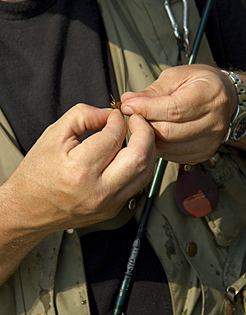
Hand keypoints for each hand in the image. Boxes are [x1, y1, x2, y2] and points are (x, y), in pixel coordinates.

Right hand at [4, 104, 155, 231]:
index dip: (118, 120)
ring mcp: (108, 204)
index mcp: (79, 169)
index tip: (114, 115)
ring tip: (138, 135)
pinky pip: (138, 184)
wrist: (29, 209)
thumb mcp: (53, 135)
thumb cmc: (38, 174)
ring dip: (147, 148)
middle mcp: (98, 191)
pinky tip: (132, 154)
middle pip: (140, 157)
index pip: (113, 137)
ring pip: (145, 172)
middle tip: (137, 121)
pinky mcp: (113, 210)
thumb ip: (83, 116)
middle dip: (144, 131)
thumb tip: (107, 113)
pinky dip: (141, 165)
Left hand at [121, 64, 236, 163]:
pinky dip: (160, 147)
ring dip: (150, 137)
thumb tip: (128, 101)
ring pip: (168, 147)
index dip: (145, 109)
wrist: (225, 97)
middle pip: (168, 132)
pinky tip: (159, 134)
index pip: (172, 109)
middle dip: (144, 125)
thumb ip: (152, 91)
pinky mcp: (203, 153)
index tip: (127, 106)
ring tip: (146, 123)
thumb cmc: (200, 83)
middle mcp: (213, 121)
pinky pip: (173, 156)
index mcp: (209, 96)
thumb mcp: (176, 77)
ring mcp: (210, 141)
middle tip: (133, 115)